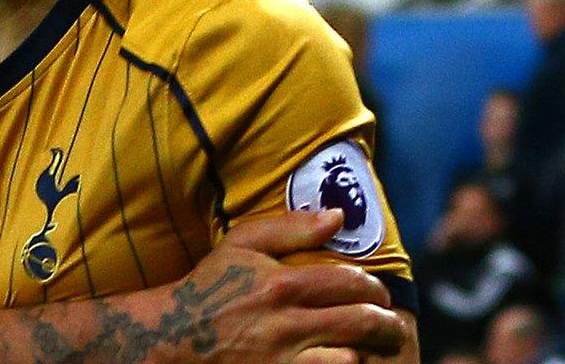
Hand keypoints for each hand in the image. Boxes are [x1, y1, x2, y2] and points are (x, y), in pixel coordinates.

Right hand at [167, 210, 406, 363]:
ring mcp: (284, 357)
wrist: (175, 333)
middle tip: (390, 323)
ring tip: (376, 347)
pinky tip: (345, 359)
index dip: (375, 288)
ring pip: (353, 356)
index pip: (352, 282)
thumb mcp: (241, 245)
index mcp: (282, 282)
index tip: (377, 293)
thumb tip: (338, 215)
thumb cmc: (212, 286)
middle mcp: (287, 321)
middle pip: (363, 321)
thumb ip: (290, 227)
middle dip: (387, 322)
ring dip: (371, 350)